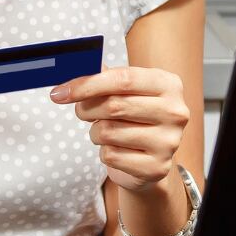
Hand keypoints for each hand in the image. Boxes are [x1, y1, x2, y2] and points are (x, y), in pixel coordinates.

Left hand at [51, 67, 188, 195]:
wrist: (150, 159)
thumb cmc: (134, 118)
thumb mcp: (125, 92)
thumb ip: (103, 77)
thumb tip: (74, 68)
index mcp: (168, 84)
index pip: (123, 78)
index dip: (88, 84)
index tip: (61, 92)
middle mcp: (175, 112)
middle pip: (114, 106)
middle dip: (87, 109)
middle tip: (82, 112)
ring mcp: (168, 142)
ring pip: (108, 133)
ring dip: (95, 133)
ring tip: (105, 132)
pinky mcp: (156, 168)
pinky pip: (111, 156)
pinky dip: (104, 153)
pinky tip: (118, 150)